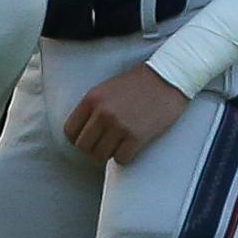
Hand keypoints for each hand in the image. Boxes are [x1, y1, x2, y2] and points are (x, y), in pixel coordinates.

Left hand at [64, 62, 191, 166]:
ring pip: (100, 156)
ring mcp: (119, 125)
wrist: (168, 78)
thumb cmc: (139, 82)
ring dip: (108, 153)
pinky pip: (121, 159)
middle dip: (92, 148)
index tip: (89, 138)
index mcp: (92, 99)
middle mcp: (102, 113)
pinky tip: (131, 147)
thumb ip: (93, 107)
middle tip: (104, 145)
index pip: (70, 130)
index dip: (78, 138)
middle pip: (83, 146)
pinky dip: (124, 156)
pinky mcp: (137, 137)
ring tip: (118, 145)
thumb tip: (83, 130)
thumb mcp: (107, 88)